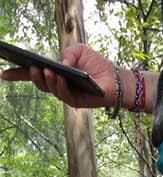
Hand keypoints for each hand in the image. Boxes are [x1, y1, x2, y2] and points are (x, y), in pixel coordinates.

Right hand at [1, 43, 116, 108]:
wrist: (115, 78)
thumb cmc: (96, 64)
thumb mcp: (79, 51)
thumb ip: (66, 54)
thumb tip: (58, 63)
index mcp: (55, 72)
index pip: (33, 74)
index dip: (18, 74)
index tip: (4, 74)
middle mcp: (58, 85)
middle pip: (39, 83)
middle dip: (32, 75)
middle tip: (30, 66)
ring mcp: (66, 94)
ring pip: (50, 89)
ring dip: (46, 79)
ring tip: (45, 70)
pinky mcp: (76, 102)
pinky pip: (64, 95)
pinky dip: (59, 85)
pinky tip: (58, 76)